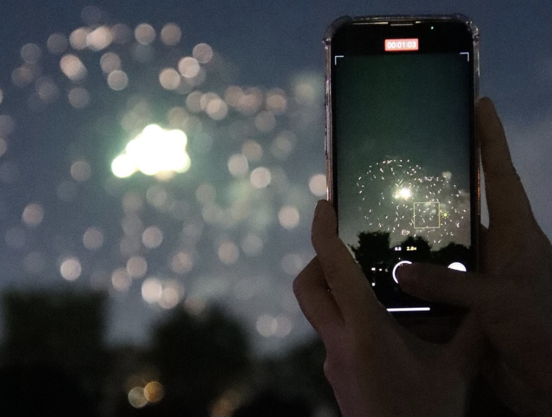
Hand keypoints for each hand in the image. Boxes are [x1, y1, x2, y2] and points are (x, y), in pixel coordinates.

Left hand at [293, 200, 483, 416]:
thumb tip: (483, 299)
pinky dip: (348, 315)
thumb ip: (471, 328)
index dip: (323, 232)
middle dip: (319, 259)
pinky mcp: (336, 373)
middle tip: (347, 248)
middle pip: (307, 288)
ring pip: (319, 310)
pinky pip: (333, 332)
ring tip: (370, 279)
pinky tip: (381, 320)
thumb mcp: (455, 369)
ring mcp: (332, 360)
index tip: (322, 206)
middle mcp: (338, 343)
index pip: (334, 269)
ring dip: (334, 288)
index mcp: (364, 332)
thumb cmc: (427, 413)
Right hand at [397, 98, 551, 414]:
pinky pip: (435, 279)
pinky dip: (413, 276)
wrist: (546, 380)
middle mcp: (498, 246)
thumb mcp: (499, 300)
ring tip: (384, 216)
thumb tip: (400, 272)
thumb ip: (449, 284)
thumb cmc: (540, 330)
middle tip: (407, 163)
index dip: (491, 138)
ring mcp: (482, 272)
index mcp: (518, 233)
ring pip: (444, 243)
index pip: (503, 175)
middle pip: (466, 204)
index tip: (480, 103)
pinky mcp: (467, 299)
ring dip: (419, 235)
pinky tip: (387, 270)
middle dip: (440, 183)